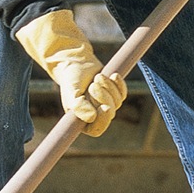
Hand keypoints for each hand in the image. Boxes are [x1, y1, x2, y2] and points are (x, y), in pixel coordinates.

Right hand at [16, 8, 126, 136]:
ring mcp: (107, 104)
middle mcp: (96, 115)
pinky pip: (122, 93)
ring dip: (109, 87)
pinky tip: (113, 75)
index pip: (97, 129)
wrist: (76, 64)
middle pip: (109, 113)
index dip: (103, 120)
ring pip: (117, 102)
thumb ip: (78, 106)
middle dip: (104, 97)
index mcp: (83, 120)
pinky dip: (119, 84)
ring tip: (98, 76)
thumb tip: (92, 117)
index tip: (104, 107)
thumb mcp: (71, 92)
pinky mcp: (114, 94)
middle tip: (94, 84)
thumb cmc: (71, 80)